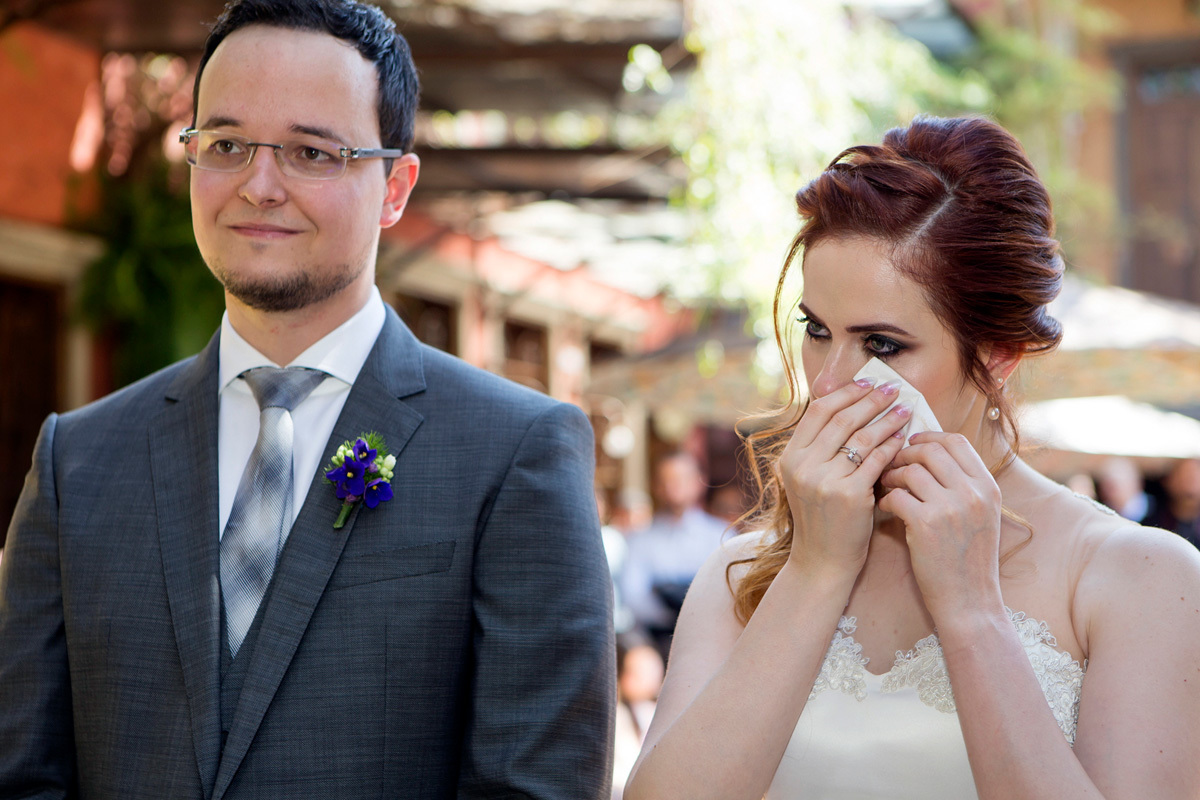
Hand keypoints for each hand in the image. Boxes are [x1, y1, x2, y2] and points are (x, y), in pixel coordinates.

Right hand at [779, 379, 911, 579]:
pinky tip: (905, 439)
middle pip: (842, 419)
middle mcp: (802, 465)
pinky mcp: (848, 495)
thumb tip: (851, 408)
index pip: (819, 411)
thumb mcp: (808, 480)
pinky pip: (876, 461)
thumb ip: (821, 449)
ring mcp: (824, 480)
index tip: (868, 382)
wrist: (822, 562)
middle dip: (871, 400)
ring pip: (861, 437)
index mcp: (790, 457)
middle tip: (894, 389)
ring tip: (906, 409)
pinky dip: (892, 446)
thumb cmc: (822, 519)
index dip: (846, 393)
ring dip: (887, 419)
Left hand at [877, 432, 1004, 623]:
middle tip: (891, 463)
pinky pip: (897, 495)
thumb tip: (932, 453)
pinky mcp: (927, 524)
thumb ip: (964, 485)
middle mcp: (973, 493)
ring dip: (892, 475)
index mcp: (988, 487)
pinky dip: (887, 499)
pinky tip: (886, 508)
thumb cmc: (969, 559)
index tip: (912, 442)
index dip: (930, 436)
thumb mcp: (981, 516)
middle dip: (905, 453)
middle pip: (930, 450)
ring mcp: (951, 508)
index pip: (957, 442)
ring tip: (886, 485)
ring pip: (910, 471)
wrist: (969, 600)